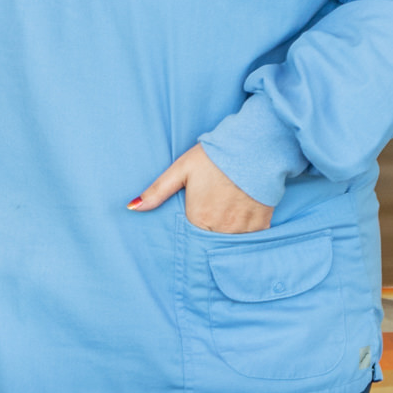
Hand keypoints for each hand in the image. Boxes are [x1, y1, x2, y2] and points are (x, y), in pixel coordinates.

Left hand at [130, 145, 271, 234]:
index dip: (190, 236)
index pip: (190, 240)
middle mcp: (221, 228)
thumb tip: (131, 207)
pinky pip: (250, 241)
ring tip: (225, 224)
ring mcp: (243, 228)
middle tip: (210, 224)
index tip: (192, 230)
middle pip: (210, 245)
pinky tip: (241, 224)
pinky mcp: (261, 225)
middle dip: (207, 239)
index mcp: (199, 218)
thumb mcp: (181, 170)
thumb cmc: (214, 157)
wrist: (253, 146)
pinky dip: (245, 236)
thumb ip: (157, 192)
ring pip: (230, 245)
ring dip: (226, 239)